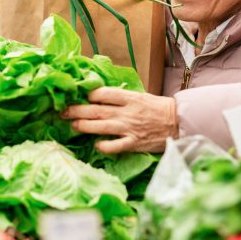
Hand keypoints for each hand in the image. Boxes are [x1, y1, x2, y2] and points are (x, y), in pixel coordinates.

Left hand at [61, 87, 178, 153]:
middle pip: (96, 110)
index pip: (103, 93)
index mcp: (129, 97)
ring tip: (72, 125)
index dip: (87, 95)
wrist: (178, 122)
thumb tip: (101, 96)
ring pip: (101, 127)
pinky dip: (103, 146)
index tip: (77, 97)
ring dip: (83, 126)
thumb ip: (122, 97)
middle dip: (76, 110)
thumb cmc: (159, 108)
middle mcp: (127, 112)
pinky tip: (96, 145)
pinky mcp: (133, 143)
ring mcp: (129, 128)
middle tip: (62, 111)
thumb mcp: (140, 96)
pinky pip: (114, 146)